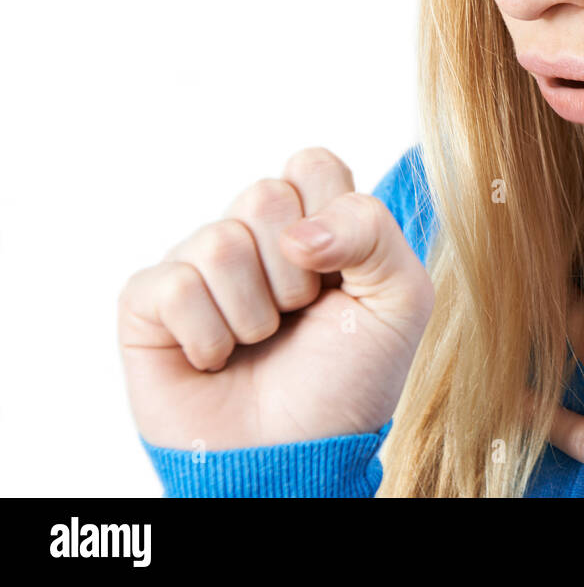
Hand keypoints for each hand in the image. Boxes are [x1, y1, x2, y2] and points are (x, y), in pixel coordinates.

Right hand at [118, 147, 436, 450]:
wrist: (298, 455)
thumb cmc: (349, 379)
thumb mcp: (400, 299)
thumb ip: (374, 231)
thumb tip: (298, 230)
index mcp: (314, 222)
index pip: (312, 163)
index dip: (333, 216)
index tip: (342, 274)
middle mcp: (253, 236)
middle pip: (264, 195)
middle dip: (296, 273)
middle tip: (299, 316)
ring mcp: (199, 266)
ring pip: (220, 241)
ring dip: (254, 312)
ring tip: (259, 343)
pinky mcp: (148, 304)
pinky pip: (173, 286)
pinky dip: (208, 336)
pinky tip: (216, 360)